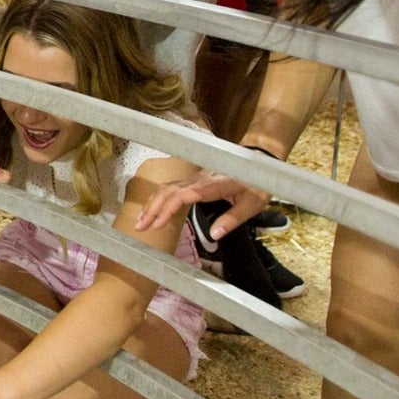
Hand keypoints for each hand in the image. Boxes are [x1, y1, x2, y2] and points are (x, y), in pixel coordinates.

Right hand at [137, 170, 269, 237]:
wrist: (257, 163)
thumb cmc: (256, 184)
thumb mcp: (252, 205)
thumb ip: (233, 219)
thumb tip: (214, 235)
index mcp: (214, 185)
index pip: (185, 195)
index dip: (169, 208)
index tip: (158, 223)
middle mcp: (200, 179)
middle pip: (170, 191)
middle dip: (153, 209)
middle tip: (141, 227)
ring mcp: (195, 178)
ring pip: (167, 188)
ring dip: (152, 204)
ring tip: (140, 221)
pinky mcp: (193, 180)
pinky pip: (171, 187)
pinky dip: (158, 199)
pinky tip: (151, 210)